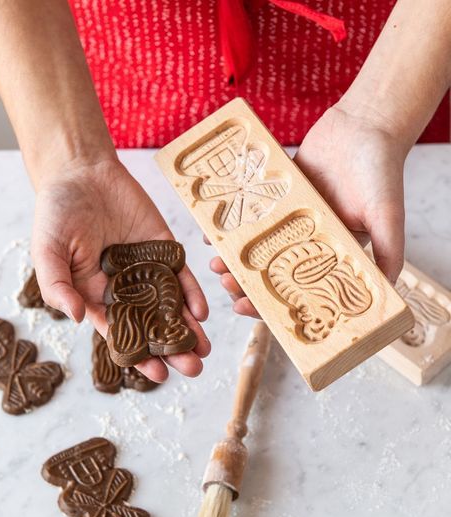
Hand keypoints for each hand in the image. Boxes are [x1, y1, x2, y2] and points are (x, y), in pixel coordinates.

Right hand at [32, 157, 209, 381]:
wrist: (81, 173)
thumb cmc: (57, 214)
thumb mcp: (47, 252)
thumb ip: (57, 285)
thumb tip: (78, 319)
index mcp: (96, 297)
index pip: (121, 334)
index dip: (138, 355)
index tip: (157, 374)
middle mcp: (125, 289)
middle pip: (152, 326)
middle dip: (172, 349)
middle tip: (193, 368)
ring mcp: (147, 271)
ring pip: (171, 306)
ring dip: (188, 329)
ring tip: (205, 350)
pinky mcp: (165, 250)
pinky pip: (181, 275)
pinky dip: (192, 294)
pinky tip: (202, 312)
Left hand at [209, 103, 405, 317]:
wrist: (365, 124)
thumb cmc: (381, 172)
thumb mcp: (387, 217)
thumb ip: (388, 253)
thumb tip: (387, 295)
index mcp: (331, 256)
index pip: (298, 292)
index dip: (271, 305)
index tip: (246, 308)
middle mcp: (308, 242)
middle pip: (270, 273)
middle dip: (245, 283)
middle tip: (225, 283)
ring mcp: (289, 220)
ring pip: (255, 247)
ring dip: (234, 258)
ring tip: (214, 262)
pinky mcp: (277, 197)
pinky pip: (251, 216)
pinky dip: (232, 226)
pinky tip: (212, 234)